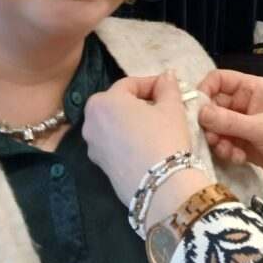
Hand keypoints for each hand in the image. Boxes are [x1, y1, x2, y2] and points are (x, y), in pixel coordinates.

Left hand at [83, 71, 192, 206]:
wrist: (160, 186)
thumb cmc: (164, 138)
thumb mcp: (172, 108)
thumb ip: (167, 88)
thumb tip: (167, 77)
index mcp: (104, 101)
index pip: (130, 84)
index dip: (153, 84)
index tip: (170, 89)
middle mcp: (90, 121)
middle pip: (117, 103)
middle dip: (140, 102)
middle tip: (163, 107)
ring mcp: (92, 145)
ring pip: (114, 124)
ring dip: (132, 121)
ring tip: (156, 127)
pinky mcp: (99, 165)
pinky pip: (113, 143)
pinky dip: (127, 139)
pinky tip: (147, 145)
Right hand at [198, 69, 262, 178]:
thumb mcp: (261, 128)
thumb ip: (229, 121)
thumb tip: (199, 113)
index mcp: (251, 88)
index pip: (219, 79)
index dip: (204, 90)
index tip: (196, 109)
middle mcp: (243, 103)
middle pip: (212, 106)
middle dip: (210, 123)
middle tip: (212, 138)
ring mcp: (242, 123)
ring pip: (216, 127)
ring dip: (218, 140)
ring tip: (227, 151)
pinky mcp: (241, 142)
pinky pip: (223, 142)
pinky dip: (226, 151)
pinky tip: (238, 158)